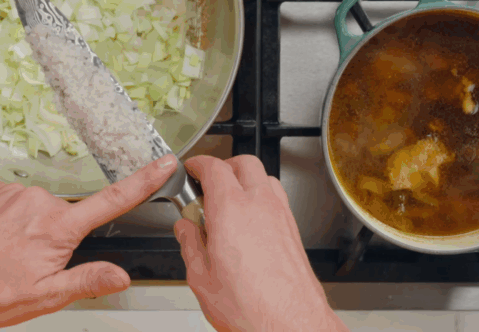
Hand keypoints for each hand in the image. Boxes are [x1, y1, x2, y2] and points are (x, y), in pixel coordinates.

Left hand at [0, 154, 177, 331]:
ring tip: (2, 255)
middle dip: (53, 237)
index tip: (164, 162)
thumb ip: (89, 280)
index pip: (113, 201)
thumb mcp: (46, 297)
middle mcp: (35, 201)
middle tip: (28, 264)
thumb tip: (121, 275)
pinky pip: (9, 201)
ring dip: (26, 228)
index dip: (143, 181)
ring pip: (34, 208)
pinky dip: (5, 219)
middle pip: (63, 215)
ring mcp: (8, 192)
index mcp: (57, 227)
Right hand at [174, 155, 347, 331]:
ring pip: (264, 178)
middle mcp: (260, 206)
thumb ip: (190, 245)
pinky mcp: (293, 231)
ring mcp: (281, 216)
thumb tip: (185, 229)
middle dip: (224, 166)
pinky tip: (249, 222)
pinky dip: (261, 199)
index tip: (190, 170)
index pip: (213, 167)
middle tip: (208, 184)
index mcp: (231, 210)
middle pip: (244, 163)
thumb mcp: (201, 278)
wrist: (291, 326)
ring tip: (228, 202)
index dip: (197, 164)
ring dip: (245, 181)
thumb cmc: (253, 308)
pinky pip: (277, 199)